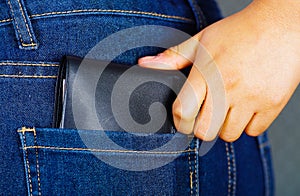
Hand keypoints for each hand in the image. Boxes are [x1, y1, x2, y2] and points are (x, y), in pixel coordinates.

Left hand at [138, 1, 299, 141]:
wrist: (280, 24)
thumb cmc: (239, 32)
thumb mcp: (202, 40)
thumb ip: (173, 57)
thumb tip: (145, 64)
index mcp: (207, 73)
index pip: (183, 111)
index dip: (180, 121)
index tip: (184, 119)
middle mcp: (228, 88)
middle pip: (205, 131)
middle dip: (201, 127)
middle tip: (206, 114)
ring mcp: (251, 97)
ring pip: (229, 134)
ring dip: (224, 126)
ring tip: (227, 109)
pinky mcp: (272, 104)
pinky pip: (253, 131)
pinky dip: (248, 125)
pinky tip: (246, 108)